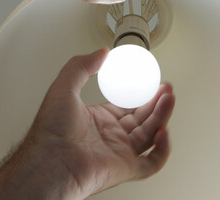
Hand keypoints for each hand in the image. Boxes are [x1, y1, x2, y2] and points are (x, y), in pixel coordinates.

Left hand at [23, 48, 174, 197]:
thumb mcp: (63, 88)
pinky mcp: (127, 168)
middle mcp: (112, 136)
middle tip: (166, 88)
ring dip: (162, 116)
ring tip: (169, 98)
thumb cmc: (51, 131)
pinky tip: (163, 131)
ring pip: (150, 134)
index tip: (150, 80)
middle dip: (157, 102)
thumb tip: (100, 53)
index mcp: (100, 119)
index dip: (140, 93)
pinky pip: (152, 162)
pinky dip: (163, 149)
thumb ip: (80, 67)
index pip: (127, 104)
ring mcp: (120, 152)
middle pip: (143, 117)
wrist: (50, 160)